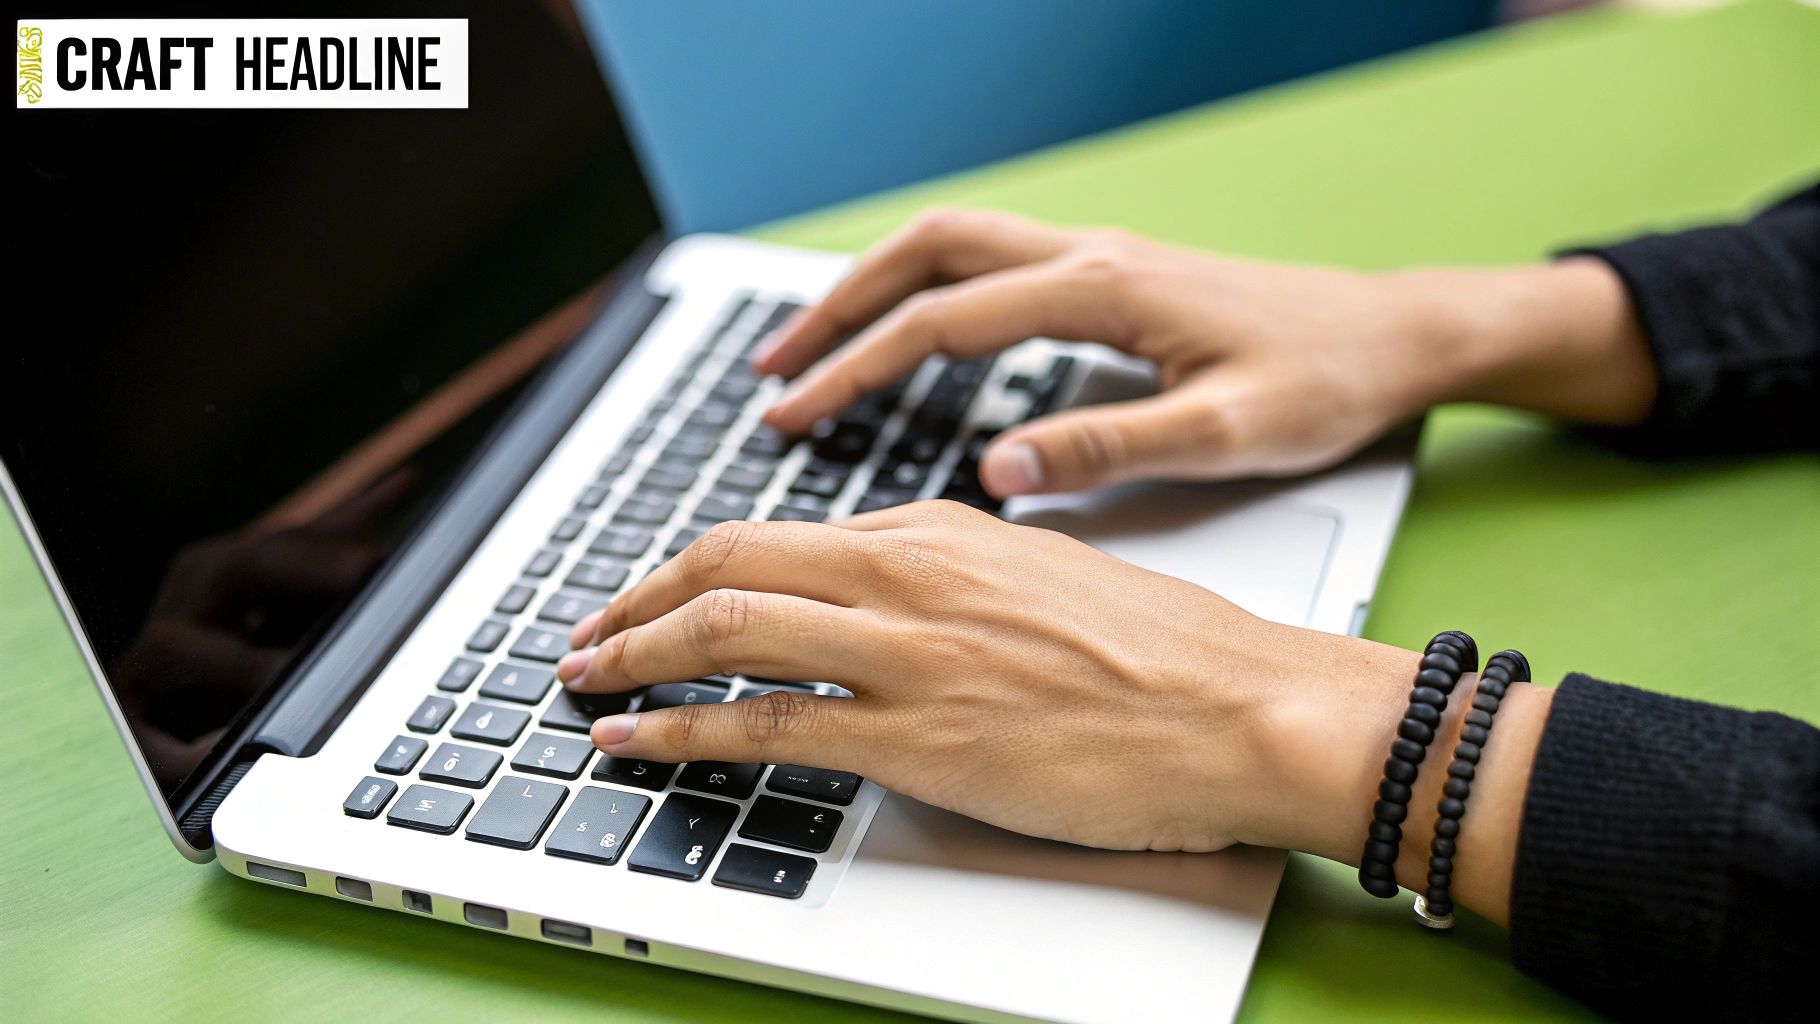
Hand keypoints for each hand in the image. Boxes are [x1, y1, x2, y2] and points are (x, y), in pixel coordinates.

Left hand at [557, 501, 1417, 854]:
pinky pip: (763, 725)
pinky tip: (635, 738)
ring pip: (728, 628)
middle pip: (730, 560)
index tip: (658, 592)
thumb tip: (893, 607)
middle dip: (638, 596)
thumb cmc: (1167, 657)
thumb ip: (957, 583)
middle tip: (590, 629)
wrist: (1243, 709)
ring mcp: (909, 654)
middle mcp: (910, 574)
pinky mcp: (919, 738)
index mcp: (942, 530)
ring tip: (584, 678)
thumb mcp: (1046, 581)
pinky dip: (678, 729)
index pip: (782, 534)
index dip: (699, 564)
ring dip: (634, 654)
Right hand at [755, 208, 1654, 495]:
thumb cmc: (1325, 382)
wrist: (1394, 335)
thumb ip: (1113, 448)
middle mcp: (1089, 256)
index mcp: (1104, 290)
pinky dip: (926, 296)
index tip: (789, 418)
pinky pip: (989, 267)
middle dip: (836, 310)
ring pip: (951, 248)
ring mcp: (1097, 257)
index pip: (943, 321)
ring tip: (809, 351)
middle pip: (925, 255)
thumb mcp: (1229, 433)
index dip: (854, 370)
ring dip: (873, 292)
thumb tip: (1000, 467)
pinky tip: (908, 342)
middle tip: (768, 372)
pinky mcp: (1110, 277)